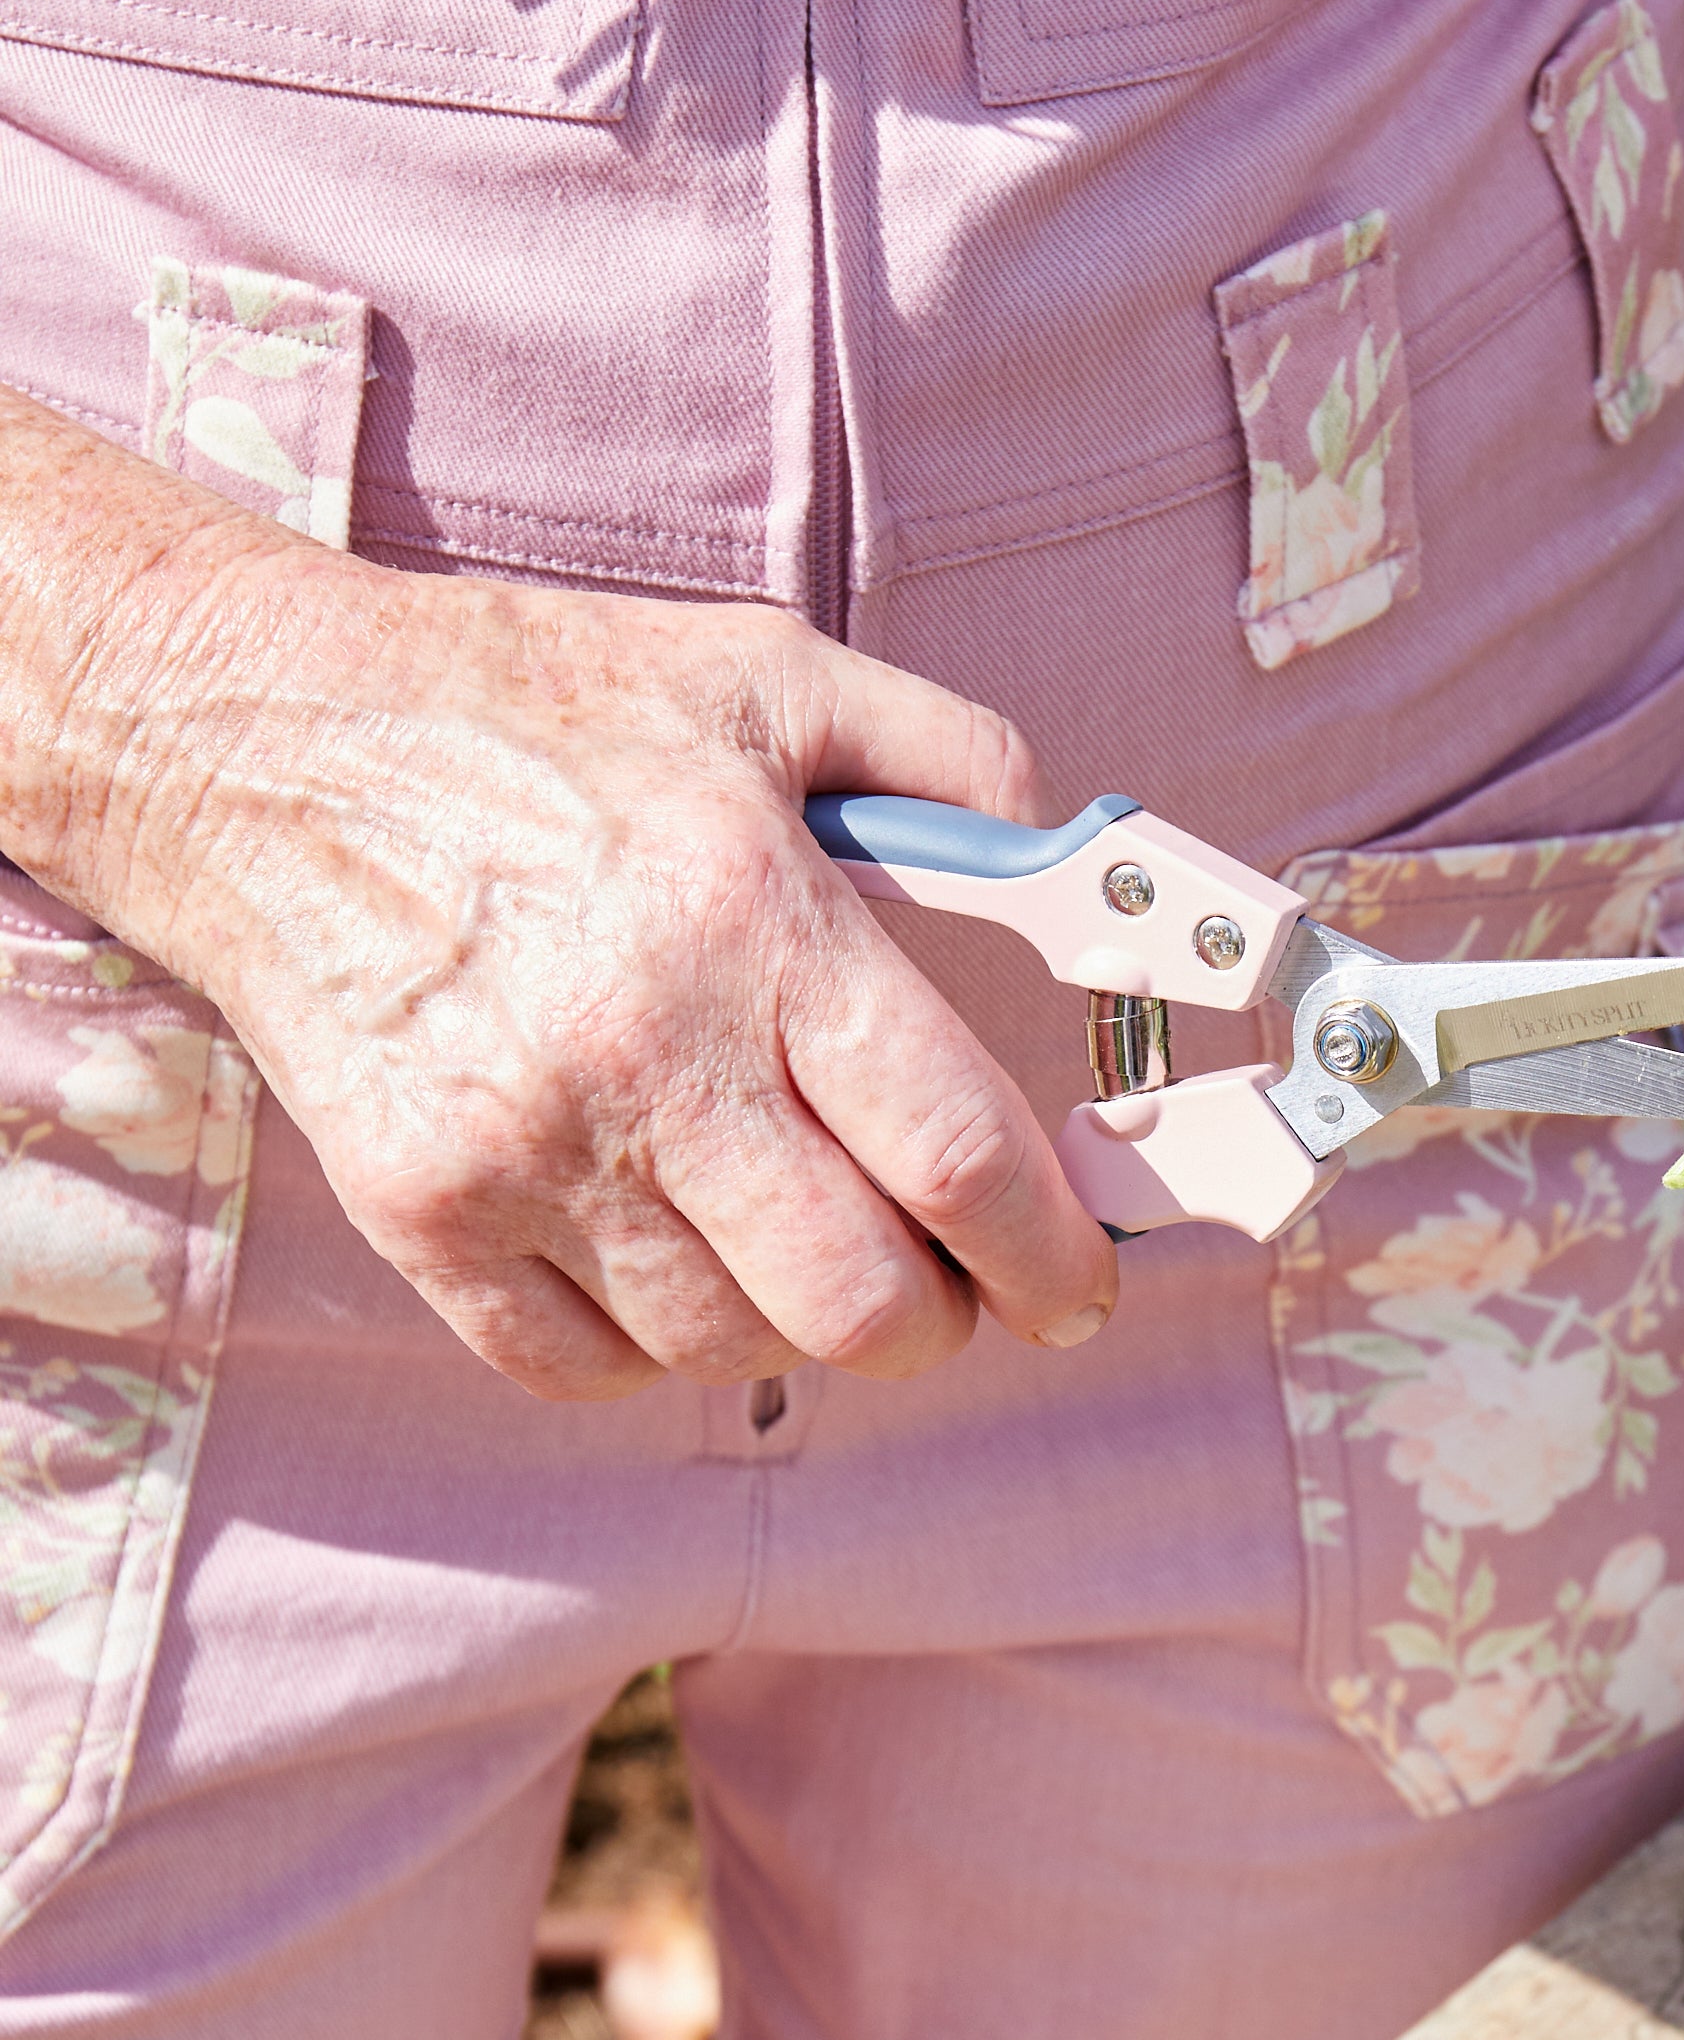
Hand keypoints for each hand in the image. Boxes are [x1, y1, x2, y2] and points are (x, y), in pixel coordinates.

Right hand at [61, 494, 1115, 1396]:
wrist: (253, 745)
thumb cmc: (525, 709)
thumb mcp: (759, 673)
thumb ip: (943, 754)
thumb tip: (1068, 851)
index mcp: (756, 918)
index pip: (955, 1154)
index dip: (1047, 1252)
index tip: (1075, 1282)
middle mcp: (646, 1050)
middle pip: (857, 1299)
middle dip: (937, 1320)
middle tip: (945, 1287)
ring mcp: (524, 1147)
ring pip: (732, 1346)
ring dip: (794, 1324)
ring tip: (787, 1239)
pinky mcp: (421, 1211)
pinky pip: (585, 1366)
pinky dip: (651, 1344)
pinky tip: (659, 1253)